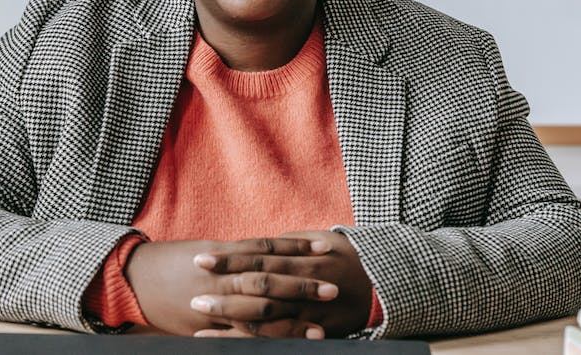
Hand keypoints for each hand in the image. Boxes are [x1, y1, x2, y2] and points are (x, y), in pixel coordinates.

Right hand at [124, 238, 337, 336]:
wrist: (134, 278)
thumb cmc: (170, 262)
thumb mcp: (204, 251)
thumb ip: (235, 256)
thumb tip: (265, 254)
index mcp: (223, 252)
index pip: (267, 248)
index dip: (297, 248)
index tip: (325, 247)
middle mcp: (221, 276)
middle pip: (269, 281)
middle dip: (302, 287)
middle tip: (333, 288)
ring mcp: (213, 302)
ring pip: (258, 313)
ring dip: (290, 321)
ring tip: (319, 328)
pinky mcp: (204, 325)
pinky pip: (238, 335)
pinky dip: (263, 340)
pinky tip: (283, 344)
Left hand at [190, 230, 372, 337]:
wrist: (386, 284)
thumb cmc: (349, 258)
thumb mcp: (324, 240)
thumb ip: (292, 242)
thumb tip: (264, 241)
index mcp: (302, 257)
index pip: (258, 257)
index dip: (229, 259)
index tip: (201, 258)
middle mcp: (304, 282)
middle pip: (258, 286)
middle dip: (225, 289)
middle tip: (194, 292)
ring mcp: (310, 309)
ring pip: (267, 315)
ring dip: (233, 316)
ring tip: (202, 318)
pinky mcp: (316, 329)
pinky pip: (283, 336)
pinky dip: (256, 339)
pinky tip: (231, 340)